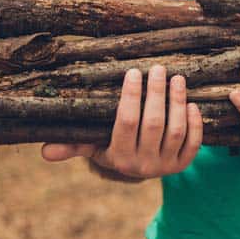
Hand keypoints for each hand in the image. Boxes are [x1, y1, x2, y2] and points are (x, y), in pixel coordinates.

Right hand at [41, 65, 202, 179]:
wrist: (138, 169)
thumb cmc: (112, 147)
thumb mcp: (94, 147)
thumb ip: (73, 145)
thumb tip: (44, 151)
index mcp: (118, 157)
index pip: (125, 122)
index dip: (130, 96)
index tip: (133, 71)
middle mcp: (143, 164)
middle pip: (153, 123)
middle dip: (156, 93)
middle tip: (158, 68)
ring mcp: (166, 164)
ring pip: (176, 130)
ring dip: (177, 102)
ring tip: (177, 78)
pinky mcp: (184, 164)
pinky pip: (194, 143)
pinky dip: (195, 123)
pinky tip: (191, 103)